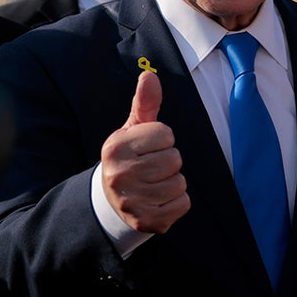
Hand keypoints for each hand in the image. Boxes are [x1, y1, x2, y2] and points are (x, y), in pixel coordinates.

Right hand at [100, 71, 188, 232]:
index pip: (166, 134)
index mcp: (115, 148)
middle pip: (175, 159)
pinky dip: (177, 202)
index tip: (147, 148)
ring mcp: (132, 201)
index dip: (162, 139)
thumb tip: (149, 75)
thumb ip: (145, 103)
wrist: (112, 200)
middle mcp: (119, 175)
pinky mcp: (147, 221)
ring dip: (173, 182)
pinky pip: (183, 204)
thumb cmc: (130, 157)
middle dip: (169, 161)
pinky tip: (159, 200)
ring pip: (180, 183)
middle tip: (151, 167)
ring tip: (154, 184)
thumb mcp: (133, 129)